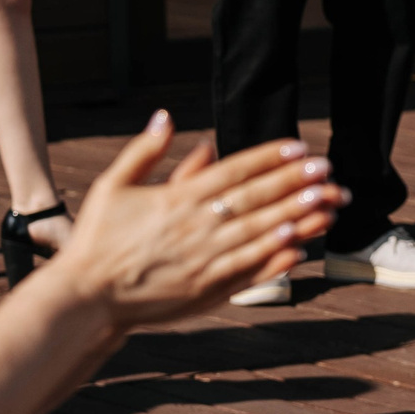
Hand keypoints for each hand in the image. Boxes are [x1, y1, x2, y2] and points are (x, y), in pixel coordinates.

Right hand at [50, 116, 346, 325]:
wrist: (86, 296)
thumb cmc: (98, 238)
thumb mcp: (113, 186)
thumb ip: (144, 151)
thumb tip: (166, 117)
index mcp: (177, 198)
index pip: (234, 171)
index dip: (270, 158)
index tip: (299, 148)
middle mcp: (197, 227)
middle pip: (256, 199)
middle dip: (295, 183)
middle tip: (327, 170)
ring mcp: (205, 260)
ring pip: (260, 234)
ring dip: (297, 217)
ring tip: (326, 203)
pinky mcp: (206, 290)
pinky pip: (249, 271)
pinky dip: (276, 259)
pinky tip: (300, 248)